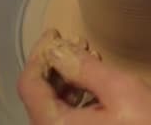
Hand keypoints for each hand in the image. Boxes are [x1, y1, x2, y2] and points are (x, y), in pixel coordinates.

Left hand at [18, 29, 150, 124]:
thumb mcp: (121, 90)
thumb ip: (84, 68)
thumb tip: (56, 49)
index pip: (29, 86)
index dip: (39, 55)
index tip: (54, 33)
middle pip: (39, 97)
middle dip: (55, 65)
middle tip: (73, 42)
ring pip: (54, 107)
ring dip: (67, 79)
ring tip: (87, 56)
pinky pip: (69, 119)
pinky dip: (77, 96)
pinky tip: (95, 82)